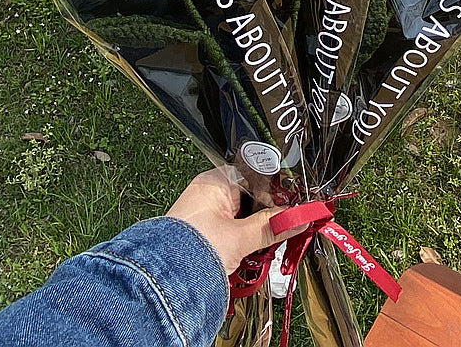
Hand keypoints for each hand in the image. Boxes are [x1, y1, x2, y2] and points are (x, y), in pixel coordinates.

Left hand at [166, 167, 306, 273]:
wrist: (161, 285)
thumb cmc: (188, 252)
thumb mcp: (240, 237)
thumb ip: (273, 226)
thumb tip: (299, 218)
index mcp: (214, 182)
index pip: (255, 176)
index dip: (276, 191)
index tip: (292, 206)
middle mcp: (208, 195)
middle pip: (250, 200)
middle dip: (267, 218)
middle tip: (282, 229)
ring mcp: (204, 216)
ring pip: (242, 219)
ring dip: (256, 234)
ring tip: (262, 248)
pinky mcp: (202, 236)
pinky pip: (231, 234)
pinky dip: (243, 245)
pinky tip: (249, 257)